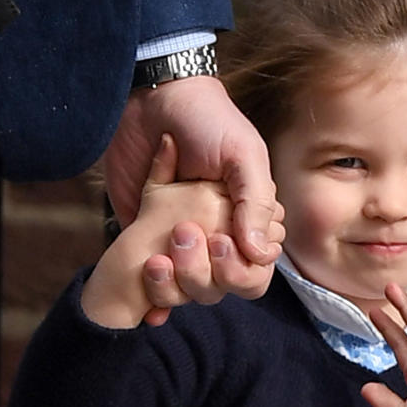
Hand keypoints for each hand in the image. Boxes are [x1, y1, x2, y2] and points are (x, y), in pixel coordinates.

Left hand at [82, 137, 280, 328]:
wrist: (151, 98)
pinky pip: (154, 282)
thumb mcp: (242, 155)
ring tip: (158, 260)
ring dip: (175, 285)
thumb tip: (260, 253)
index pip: (255, 269)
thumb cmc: (207, 120)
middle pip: (221, 286)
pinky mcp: (146, 238)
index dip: (240, 268)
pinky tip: (150, 308)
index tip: (218, 242)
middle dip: (203, 274)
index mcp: (247, 220)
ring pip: (188, 290)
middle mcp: (217, 236)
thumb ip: (256, 203)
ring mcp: (181, 241)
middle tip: (183, 235)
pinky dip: (153, 297)